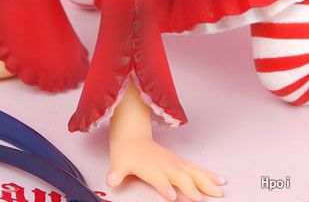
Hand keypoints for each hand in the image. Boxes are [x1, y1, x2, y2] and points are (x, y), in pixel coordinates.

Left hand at [107, 136, 225, 200]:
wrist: (132, 137)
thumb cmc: (126, 154)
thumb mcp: (118, 163)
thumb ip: (116, 173)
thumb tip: (110, 180)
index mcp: (151, 167)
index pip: (159, 179)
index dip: (165, 187)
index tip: (172, 195)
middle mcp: (166, 165)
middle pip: (181, 176)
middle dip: (191, 187)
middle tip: (201, 199)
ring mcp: (175, 163)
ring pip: (193, 172)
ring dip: (207, 181)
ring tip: (219, 191)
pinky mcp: (181, 162)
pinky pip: (198, 169)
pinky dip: (210, 175)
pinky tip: (220, 180)